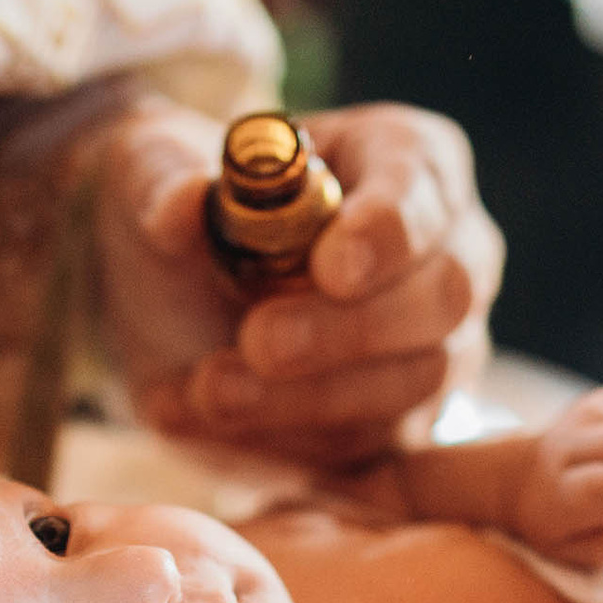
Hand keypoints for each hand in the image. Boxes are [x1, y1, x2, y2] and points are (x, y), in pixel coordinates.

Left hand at [98, 100, 502, 464]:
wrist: (174, 296)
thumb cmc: (191, 208)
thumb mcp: (154, 169)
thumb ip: (162, 178)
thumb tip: (178, 208)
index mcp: (404, 158)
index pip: (421, 186)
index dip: (386, 231)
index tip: (331, 269)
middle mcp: (447, 249)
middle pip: (442, 296)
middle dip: (347, 329)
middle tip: (258, 342)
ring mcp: (437, 341)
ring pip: (411, 383)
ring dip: (307, 397)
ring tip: (209, 389)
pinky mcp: (401, 419)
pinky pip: (369, 445)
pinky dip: (282, 441)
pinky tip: (198, 419)